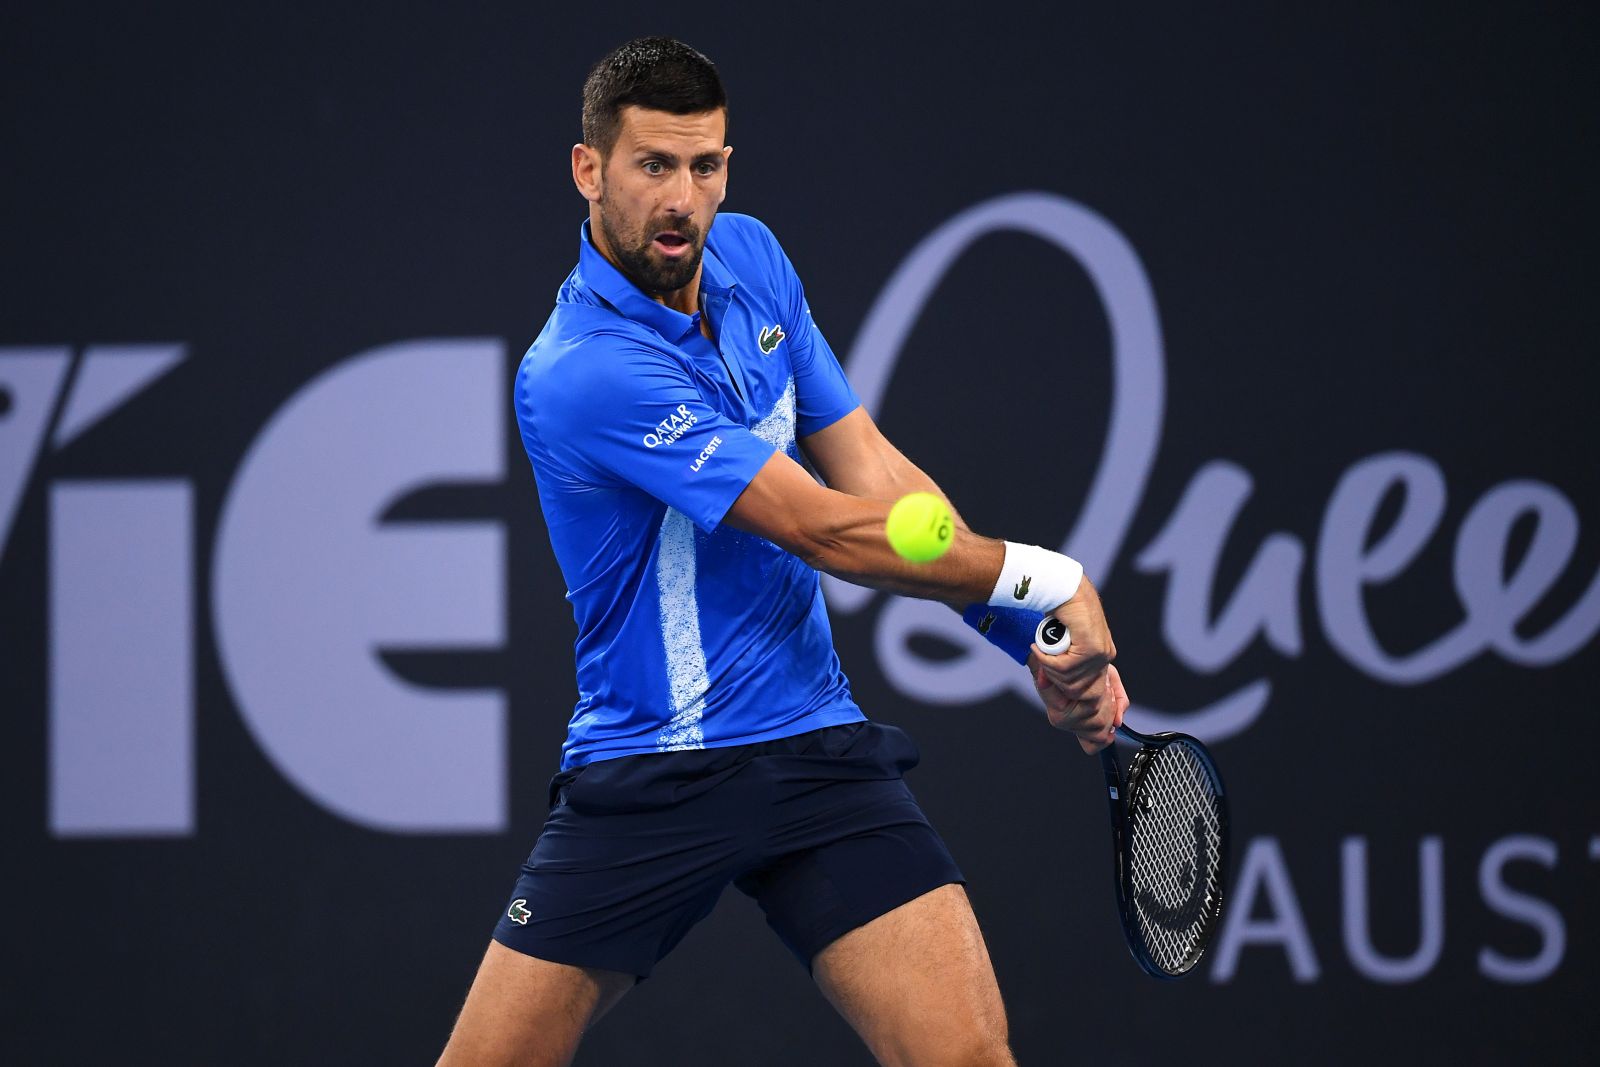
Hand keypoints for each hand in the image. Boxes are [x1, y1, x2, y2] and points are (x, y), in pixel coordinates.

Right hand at [1028, 576, 1126, 751]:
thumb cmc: (1050, 623)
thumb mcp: (1055, 666)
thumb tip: (1091, 745)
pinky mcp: (1094, 649)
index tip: (1092, 744)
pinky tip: (1039, 647)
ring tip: (1042, 652)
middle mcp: (1104, 665)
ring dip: (1049, 675)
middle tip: (1042, 679)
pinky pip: (1066, 673)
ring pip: (1073, 691)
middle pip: (1089, 711)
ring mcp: (1101, 657)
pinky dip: (1047, 663)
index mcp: (1099, 670)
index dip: (1098, 733)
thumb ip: (1066, 696)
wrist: (1054, 588)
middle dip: (1063, 703)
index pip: (1110, 714)